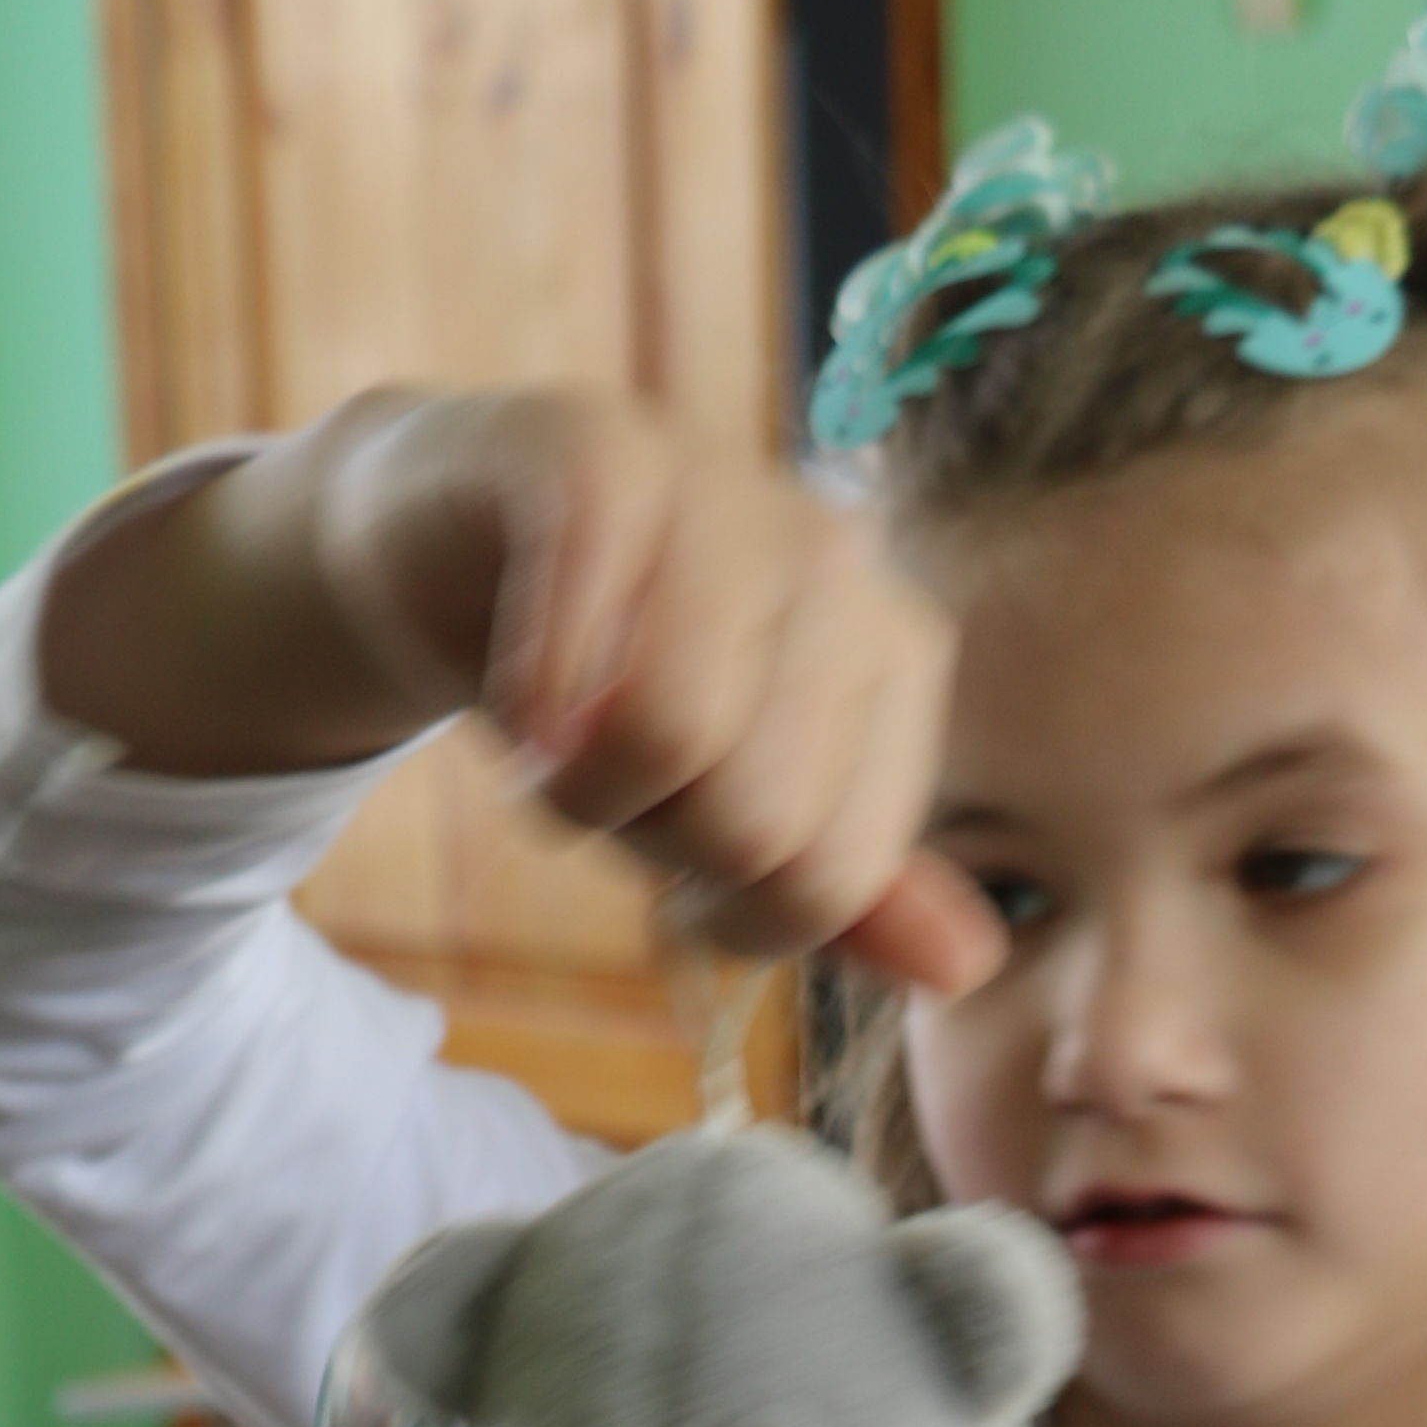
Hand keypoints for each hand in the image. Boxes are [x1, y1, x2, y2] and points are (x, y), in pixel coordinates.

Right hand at [308, 388, 1000, 995]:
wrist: (457, 541)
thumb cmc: (612, 686)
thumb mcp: (736, 804)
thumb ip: (846, 887)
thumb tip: (969, 969)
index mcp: (896, 653)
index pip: (832, 879)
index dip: (726, 917)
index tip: (679, 846)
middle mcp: (838, 560)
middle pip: (755, 824)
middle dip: (647, 841)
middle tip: (608, 772)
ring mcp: (727, 493)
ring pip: (671, 736)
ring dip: (571, 787)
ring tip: (553, 738)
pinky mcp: (602, 457)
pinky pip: (575, 650)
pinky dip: (520, 710)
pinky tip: (511, 682)